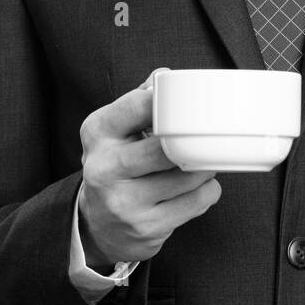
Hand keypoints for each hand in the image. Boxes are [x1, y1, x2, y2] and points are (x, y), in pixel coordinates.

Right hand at [77, 71, 221, 265]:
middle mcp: (105, 167)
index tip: (188, 101)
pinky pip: (197, 201)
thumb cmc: (116, 165)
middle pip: (167, 146)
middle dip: (193, 140)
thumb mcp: (116, 129)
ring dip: (204, 167)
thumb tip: (167, 77)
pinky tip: (197, 187)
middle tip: (205, 136)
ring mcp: (125, 202)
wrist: (97, 224)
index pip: (138, 105)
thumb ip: (140, 101)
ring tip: (199, 162)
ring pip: (189, 176)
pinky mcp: (146, 227)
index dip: (168, 102)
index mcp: (98, 132)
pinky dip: (207, 190)